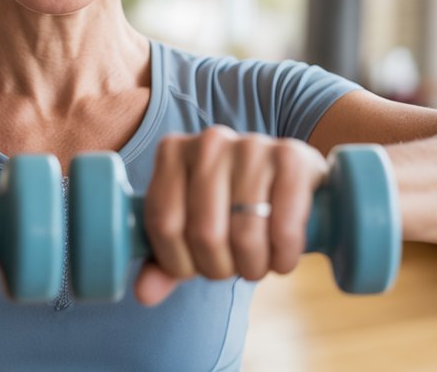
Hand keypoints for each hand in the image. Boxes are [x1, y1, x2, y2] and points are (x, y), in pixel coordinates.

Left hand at [135, 127, 328, 305]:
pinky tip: (283, 258)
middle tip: (233, 269)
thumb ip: (164, 259)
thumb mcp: (192, 226)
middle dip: (219, 268)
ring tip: (259, 264)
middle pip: (204, 233)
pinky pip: (284, 226)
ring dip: (254, 266)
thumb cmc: (231, 204)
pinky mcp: (292, 156)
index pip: (163, 224)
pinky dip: (284, 255)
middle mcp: (208, 142)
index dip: (179, 263)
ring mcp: (251, 145)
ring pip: (244, 234)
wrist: (286, 174)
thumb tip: (144, 292)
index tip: (195, 269)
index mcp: (172, 153)